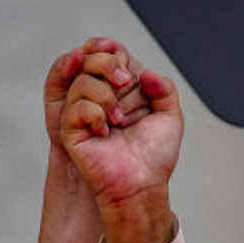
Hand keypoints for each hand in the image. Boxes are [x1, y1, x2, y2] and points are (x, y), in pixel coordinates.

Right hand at [50, 38, 181, 242]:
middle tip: (125, 82)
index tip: (133, 74)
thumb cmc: (155, 158)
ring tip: (120, 120)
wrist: (142, 186)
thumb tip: (145, 72)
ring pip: (82, 81)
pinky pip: (77, 107)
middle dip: (109, 65)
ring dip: (105, 96)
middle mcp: (100, 99)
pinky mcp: (72, 131)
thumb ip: (164, 88)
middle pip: (90, 59)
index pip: (110, 56)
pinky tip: (105, 130)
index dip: (117, 55)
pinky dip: (94, 114)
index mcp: (121, 92)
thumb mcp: (170, 117)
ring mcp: (84, 114)